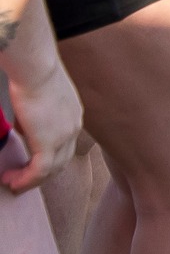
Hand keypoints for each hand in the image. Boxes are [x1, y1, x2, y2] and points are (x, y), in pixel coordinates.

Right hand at [0, 55, 80, 191]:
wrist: (36, 71)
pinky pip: (39, 171)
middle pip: (61, 161)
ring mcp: (65, 136)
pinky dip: (25, 180)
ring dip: (30, 180)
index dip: (48, 159)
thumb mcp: (37, 100)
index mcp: (73, 116)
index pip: (64, 145)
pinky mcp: (49, 143)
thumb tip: (23, 129)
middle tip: (20, 179)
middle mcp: (74, 127)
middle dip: (40, 174)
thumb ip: (34, 118)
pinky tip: (11, 181)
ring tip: (12, 182)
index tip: (29, 165)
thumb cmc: (33, 76)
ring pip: (51, 169)